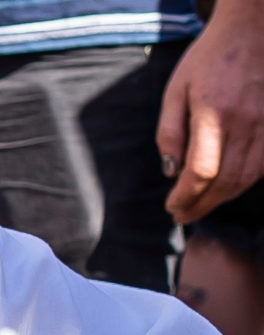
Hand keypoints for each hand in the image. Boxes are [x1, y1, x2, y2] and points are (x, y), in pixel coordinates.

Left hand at [162, 8, 263, 222]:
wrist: (254, 28)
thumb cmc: (210, 58)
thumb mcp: (177, 90)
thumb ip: (171, 132)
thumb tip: (171, 172)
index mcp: (214, 113)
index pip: (200, 172)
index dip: (185, 197)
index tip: (171, 207)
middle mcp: (245, 121)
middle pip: (225, 181)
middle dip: (201, 205)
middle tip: (183, 215)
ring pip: (248, 177)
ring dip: (223, 199)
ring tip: (202, 206)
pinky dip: (246, 182)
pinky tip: (229, 187)